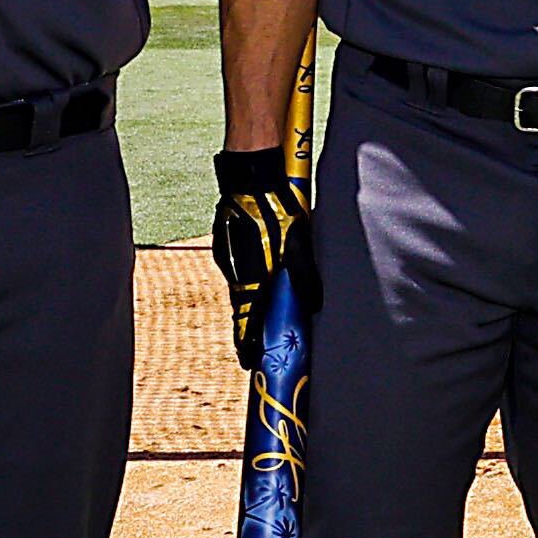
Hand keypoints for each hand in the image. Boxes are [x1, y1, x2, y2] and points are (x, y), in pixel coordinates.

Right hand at [211, 149, 315, 368]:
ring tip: (253, 321)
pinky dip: (244, 280)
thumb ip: (305, 275)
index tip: (249, 361)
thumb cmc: (278, 207)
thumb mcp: (299, 241)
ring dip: (246, 304)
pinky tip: (253, 279)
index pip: (247, 319)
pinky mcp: (223, 242)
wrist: (251, 176)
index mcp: (253, 274)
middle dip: (246, 330)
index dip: (247, 342)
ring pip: (237, 288)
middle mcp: (235, 269)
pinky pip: (234, 269)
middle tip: (251, 350)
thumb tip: (313, 305)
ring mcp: (226, 255)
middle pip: (241, 308)